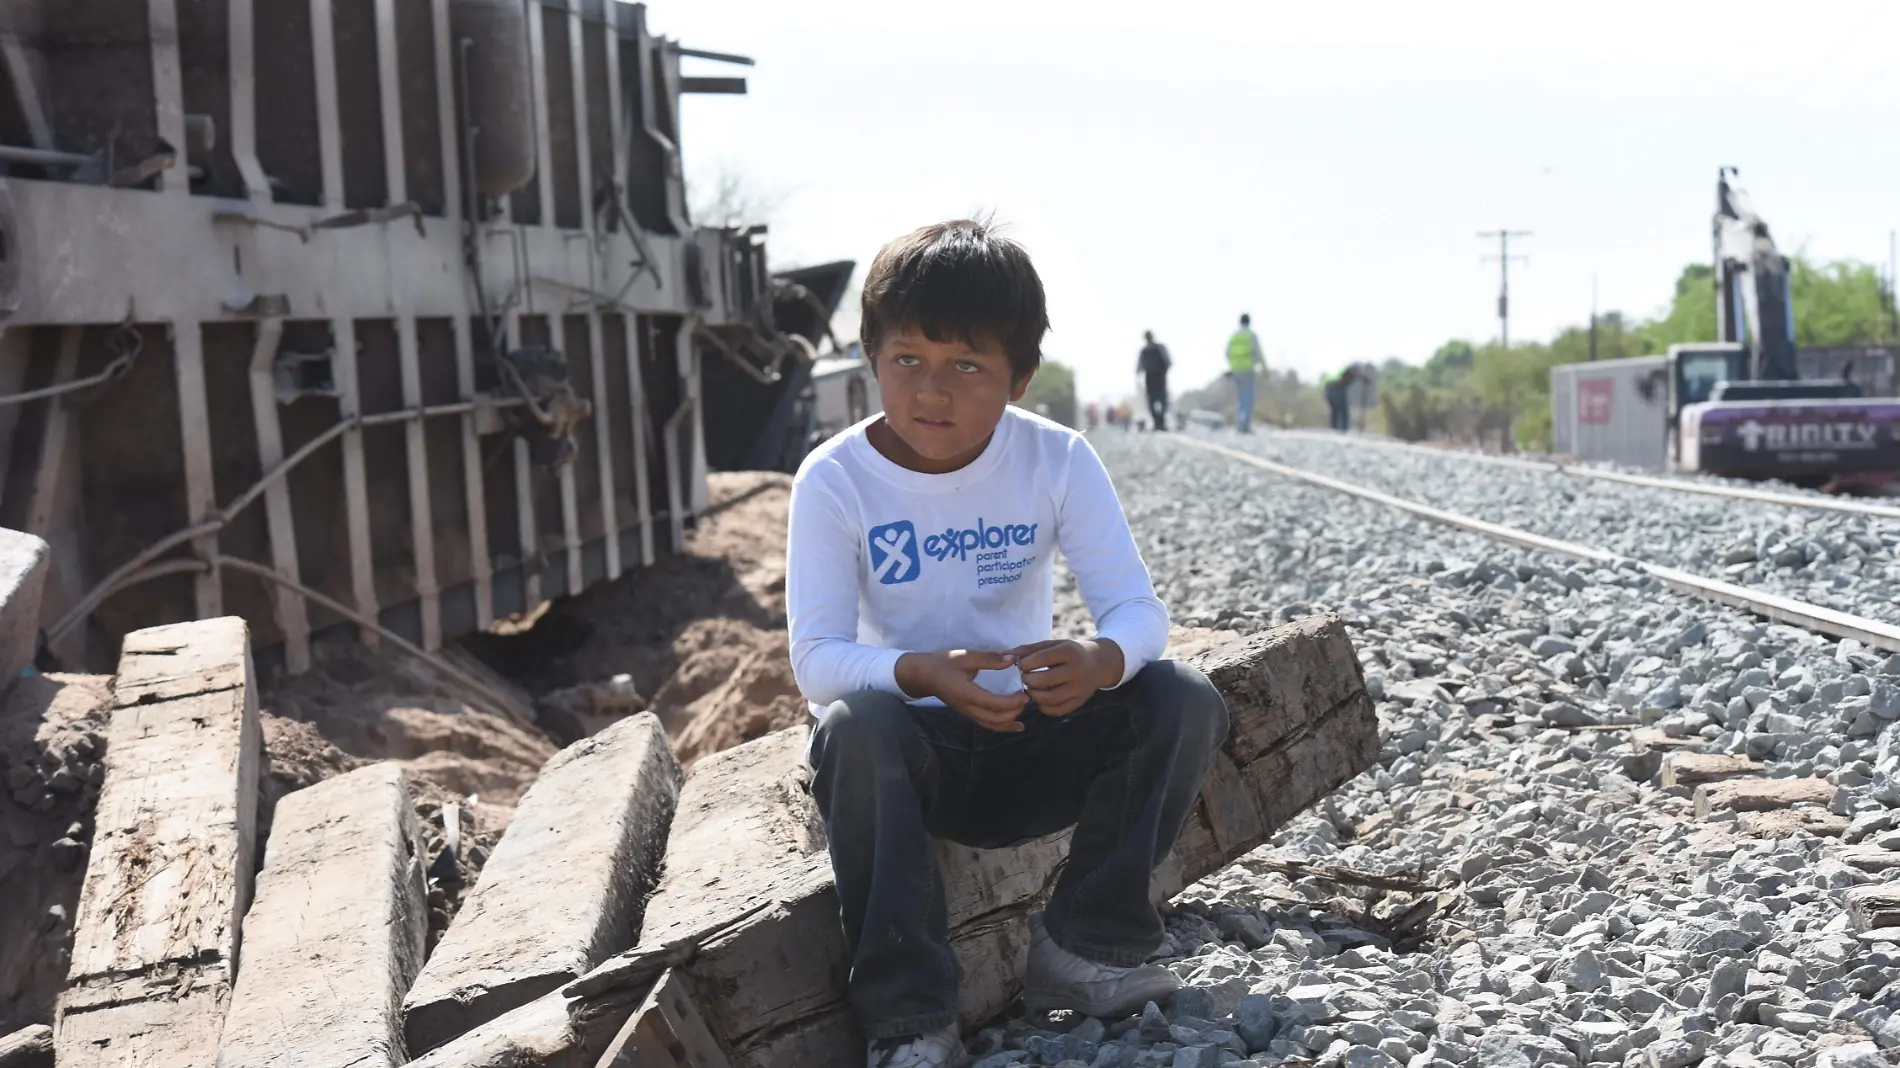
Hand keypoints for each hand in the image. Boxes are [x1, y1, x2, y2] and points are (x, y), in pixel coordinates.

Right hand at [895, 649, 1029, 732]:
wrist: (923, 675)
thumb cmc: (943, 663)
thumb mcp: (966, 656)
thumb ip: (990, 658)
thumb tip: (1013, 659)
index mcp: (967, 693)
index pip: (994, 704)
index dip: (1012, 702)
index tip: (1025, 692)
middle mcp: (967, 707)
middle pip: (995, 719)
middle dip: (1014, 711)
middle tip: (1027, 696)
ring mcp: (967, 712)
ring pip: (992, 725)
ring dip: (1010, 720)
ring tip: (1023, 708)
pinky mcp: (968, 713)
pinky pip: (987, 724)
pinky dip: (1004, 726)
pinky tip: (1017, 725)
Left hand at [1007, 639, 1123, 717]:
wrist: (1099, 664)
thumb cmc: (1068, 652)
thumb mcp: (1052, 645)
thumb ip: (1028, 650)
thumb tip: (1003, 655)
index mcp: (1069, 652)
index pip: (1041, 659)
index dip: (1025, 663)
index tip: (1021, 665)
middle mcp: (1076, 670)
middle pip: (1043, 681)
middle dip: (1028, 680)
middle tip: (1026, 677)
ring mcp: (1080, 688)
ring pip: (1049, 699)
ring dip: (1034, 695)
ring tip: (1032, 688)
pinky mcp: (1080, 701)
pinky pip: (1056, 710)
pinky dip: (1044, 707)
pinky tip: (1041, 698)